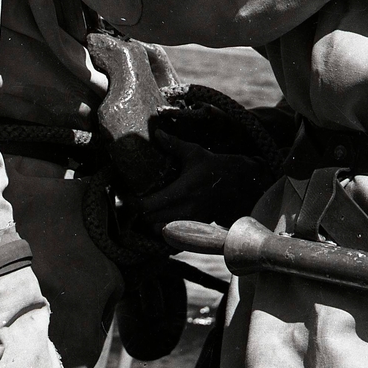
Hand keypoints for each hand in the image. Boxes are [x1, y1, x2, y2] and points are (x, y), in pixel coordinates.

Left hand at [136, 131, 270, 233]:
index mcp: (182, 191)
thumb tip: (157, 132)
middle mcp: (185, 209)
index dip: (132, 204)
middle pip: (150, 221)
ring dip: (150, 223)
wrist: (241, 186)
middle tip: (133, 204)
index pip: (148, 206)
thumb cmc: (215, 167)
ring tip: (145, 211)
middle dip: (139, 215)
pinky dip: (163, 229)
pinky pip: (174, 234)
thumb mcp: (195, 153)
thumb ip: (174, 144)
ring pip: (160, 230)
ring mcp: (192, 220)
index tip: (126, 197)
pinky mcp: (197, 226)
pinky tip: (160, 218)